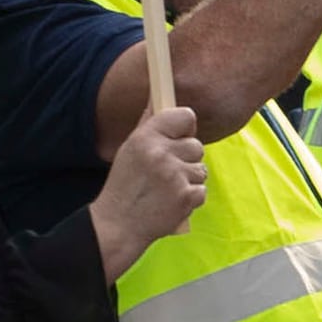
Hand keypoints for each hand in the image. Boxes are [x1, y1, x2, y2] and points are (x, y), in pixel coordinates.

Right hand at [89, 103, 206, 273]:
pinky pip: (202, 189)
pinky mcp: (187, 196)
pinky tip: (171, 201)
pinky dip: (191, 197)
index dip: (185, 126)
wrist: (119, 223)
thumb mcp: (129, 151)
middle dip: (186, 158)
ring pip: (201, 168)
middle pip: (196, 145)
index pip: (184, 116)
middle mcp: (161, 153)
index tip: (180, 134)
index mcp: (145, 138)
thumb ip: (148, 126)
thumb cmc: (125, 186)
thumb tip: (157, 98)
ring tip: (166, 188)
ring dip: (189, 178)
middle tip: (166, 171)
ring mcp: (176, 175)